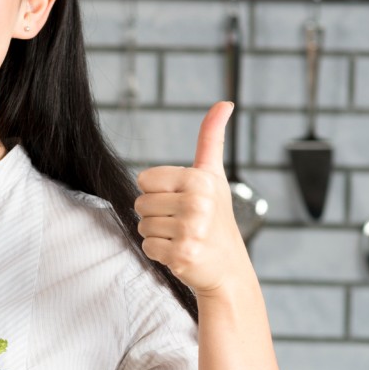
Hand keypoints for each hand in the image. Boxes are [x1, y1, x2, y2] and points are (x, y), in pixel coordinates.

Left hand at [134, 101, 254, 297]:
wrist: (228, 267)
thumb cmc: (216, 217)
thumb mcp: (213, 175)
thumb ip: (211, 138)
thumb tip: (225, 102)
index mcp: (200, 179)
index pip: (144, 180)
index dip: (158, 192)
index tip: (182, 200)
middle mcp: (197, 203)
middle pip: (140, 203)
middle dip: (157, 214)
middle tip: (183, 222)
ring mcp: (191, 230)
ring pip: (142, 226)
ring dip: (158, 234)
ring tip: (183, 236)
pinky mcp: (182, 255)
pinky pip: (147, 247)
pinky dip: (159, 253)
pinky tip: (181, 251)